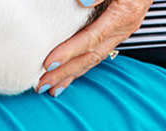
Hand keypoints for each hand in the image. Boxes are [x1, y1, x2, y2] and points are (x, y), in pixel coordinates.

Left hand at [37, 0, 151, 96]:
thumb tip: (85, 2)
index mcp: (123, 15)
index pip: (91, 38)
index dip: (69, 52)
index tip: (48, 63)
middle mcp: (123, 28)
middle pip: (91, 56)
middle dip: (65, 72)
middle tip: (42, 85)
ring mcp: (121, 32)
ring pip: (94, 59)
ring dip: (72, 74)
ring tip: (51, 88)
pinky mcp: (117, 32)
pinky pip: (98, 53)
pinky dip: (81, 65)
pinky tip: (68, 74)